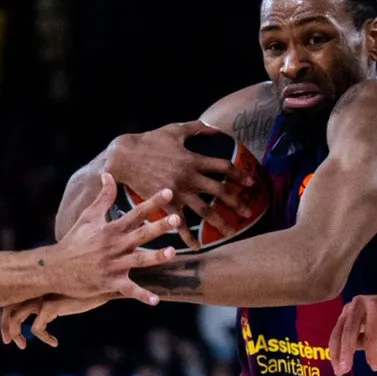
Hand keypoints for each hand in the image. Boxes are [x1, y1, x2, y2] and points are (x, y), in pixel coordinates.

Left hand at [0, 293, 108, 347]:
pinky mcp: (49, 306)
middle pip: (8, 307)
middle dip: (5, 326)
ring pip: (16, 317)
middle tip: (8, 342)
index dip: (6, 316)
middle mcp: (34, 288)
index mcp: (34, 285)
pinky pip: (37, 328)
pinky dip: (43, 337)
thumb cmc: (84, 291)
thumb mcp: (62, 296)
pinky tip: (54, 342)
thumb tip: (45, 317)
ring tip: (23, 345)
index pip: (11, 299)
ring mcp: (40, 296)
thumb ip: (50, 302)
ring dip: (16, 333)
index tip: (9, 332)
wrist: (101, 284)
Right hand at [41, 175, 178, 301]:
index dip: (152, 202)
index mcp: (111, 229)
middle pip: (140, 234)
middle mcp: (114, 245)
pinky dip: (141, 295)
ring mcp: (113, 264)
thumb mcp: (88, 216)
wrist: (55, 268)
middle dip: (159, 226)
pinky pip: (128, 289)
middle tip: (176, 219)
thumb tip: (108, 174)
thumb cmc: (74, 241)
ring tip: (172, 252)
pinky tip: (156, 301)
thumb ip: (103, 197)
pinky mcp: (110, 282)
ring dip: (155, 256)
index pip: (136, 213)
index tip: (169, 193)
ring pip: (138, 259)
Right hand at [105, 122, 255, 248]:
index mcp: (194, 159)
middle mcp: (190, 177)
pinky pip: (180, 223)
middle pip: (220, 191)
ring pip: (205, 210)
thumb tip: (216, 128)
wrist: (124, 157)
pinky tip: (196, 247)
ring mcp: (178, 192)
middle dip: (237, 202)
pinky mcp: (165, 203)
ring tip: (231, 231)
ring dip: (220, 222)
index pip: (224, 167)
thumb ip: (198, 128)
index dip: (240, 175)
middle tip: (248, 212)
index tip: (252, 183)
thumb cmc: (149, 141)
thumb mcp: (175, 129)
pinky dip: (188, 237)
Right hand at [328, 289, 376, 374]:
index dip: (371, 353)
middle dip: (344, 353)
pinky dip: (336, 347)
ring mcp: (350, 307)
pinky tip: (337, 362)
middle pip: (349, 331)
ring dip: (335, 353)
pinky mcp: (344, 312)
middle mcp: (360, 303)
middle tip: (342, 371)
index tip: (375, 368)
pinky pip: (337, 331)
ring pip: (338, 331)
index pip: (371, 334)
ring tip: (338, 371)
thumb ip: (373, 342)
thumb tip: (351, 348)